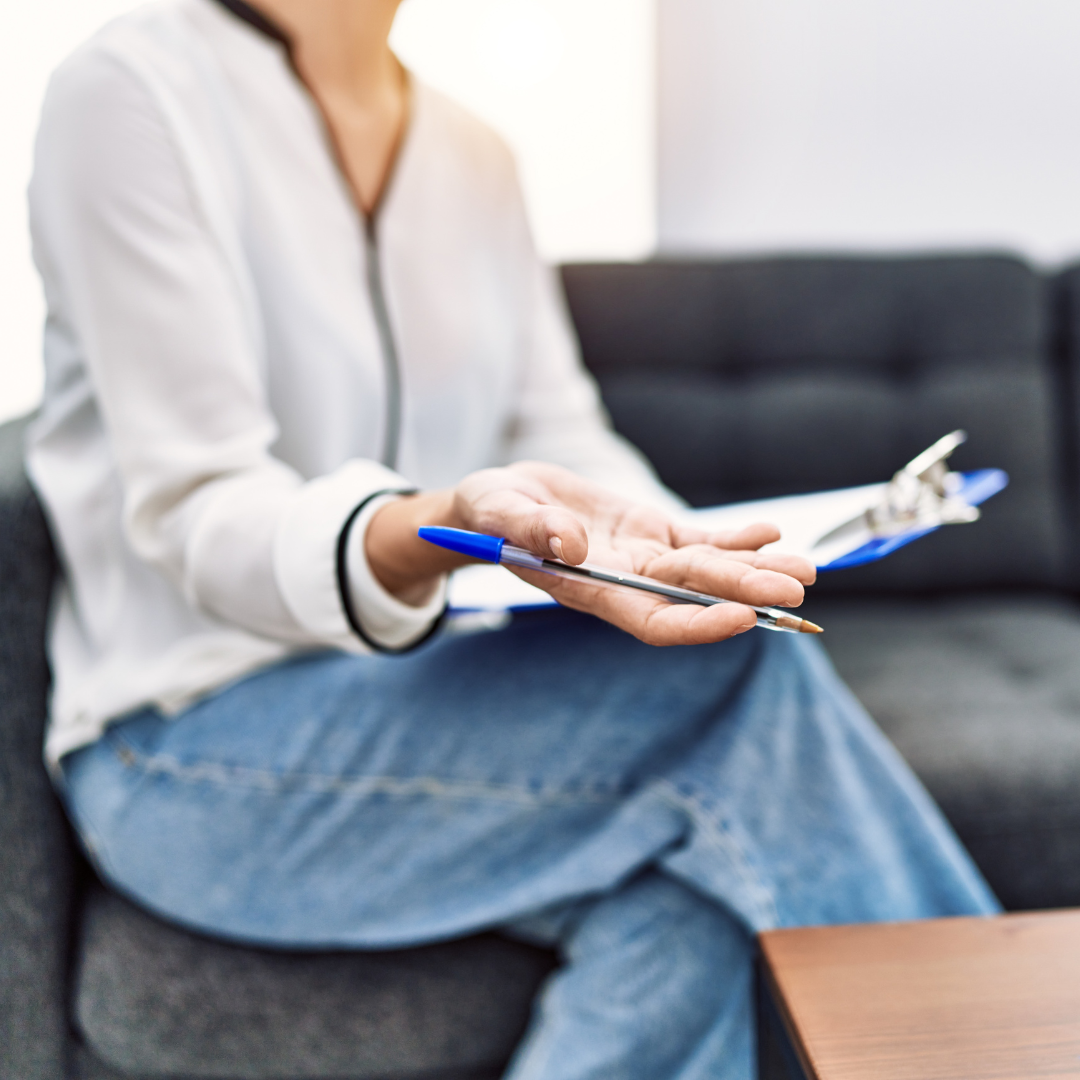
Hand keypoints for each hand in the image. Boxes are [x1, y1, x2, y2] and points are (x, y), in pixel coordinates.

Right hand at [366, 462, 815, 645]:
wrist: (502, 501)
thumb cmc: (490, 513)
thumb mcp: (499, 511)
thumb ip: (530, 528)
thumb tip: (569, 542)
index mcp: (591, 590)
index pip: (655, 622)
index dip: (700, 625)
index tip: (744, 617)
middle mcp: (626, 581)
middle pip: (694, 594)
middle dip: (746, 591)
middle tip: (795, 588)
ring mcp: (644, 559)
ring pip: (709, 570)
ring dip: (756, 569)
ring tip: (805, 568)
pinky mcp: (653, 534)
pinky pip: (701, 539)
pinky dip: (736, 537)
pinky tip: (770, 531)